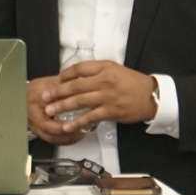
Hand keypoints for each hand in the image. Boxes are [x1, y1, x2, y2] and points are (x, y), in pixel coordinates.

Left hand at [41, 61, 160, 139]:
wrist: (150, 96)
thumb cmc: (133, 83)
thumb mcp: (116, 69)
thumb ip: (98, 71)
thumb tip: (77, 76)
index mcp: (104, 68)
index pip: (80, 68)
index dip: (66, 74)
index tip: (57, 79)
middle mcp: (104, 81)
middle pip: (75, 85)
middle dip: (57, 91)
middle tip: (44, 96)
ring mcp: (106, 97)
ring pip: (79, 101)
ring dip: (62, 106)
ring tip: (49, 110)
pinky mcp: (109, 111)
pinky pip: (89, 117)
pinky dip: (77, 122)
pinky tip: (67, 126)